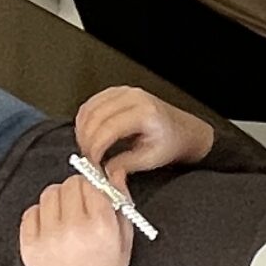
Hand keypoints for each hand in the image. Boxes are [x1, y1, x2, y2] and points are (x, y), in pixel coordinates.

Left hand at [18, 175, 132, 265]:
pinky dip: (41, 215)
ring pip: (49, 194)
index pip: (91, 181)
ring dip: (58, 200)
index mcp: (101, 225)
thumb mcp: (124, 239)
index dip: (93, 184)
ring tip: (65, 218)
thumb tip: (113, 172)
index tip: (93, 192)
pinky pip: (31, 211)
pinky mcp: (29, 245)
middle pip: (69, 184)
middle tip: (80, 206)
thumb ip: (121, 202)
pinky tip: (51, 228)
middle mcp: (73, 228)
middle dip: (77, 191)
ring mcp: (48, 236)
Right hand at [73, 86, 210, 178]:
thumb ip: (125, 166)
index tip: (93, 163)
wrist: (183, 131)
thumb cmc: (172, 142)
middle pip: (94, 117)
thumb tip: (105, 173)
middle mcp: (133, 98)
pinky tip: (89, 135)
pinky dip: (84, 121)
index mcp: (144, 113)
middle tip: (88, 159)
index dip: (95, 148)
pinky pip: (90, 104)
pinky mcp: (116, 93)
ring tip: (89, 149)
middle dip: (86, 141)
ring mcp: (124, 92)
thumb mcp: (151, 160)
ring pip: (88, 109)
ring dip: (82, 131)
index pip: (107, 128)